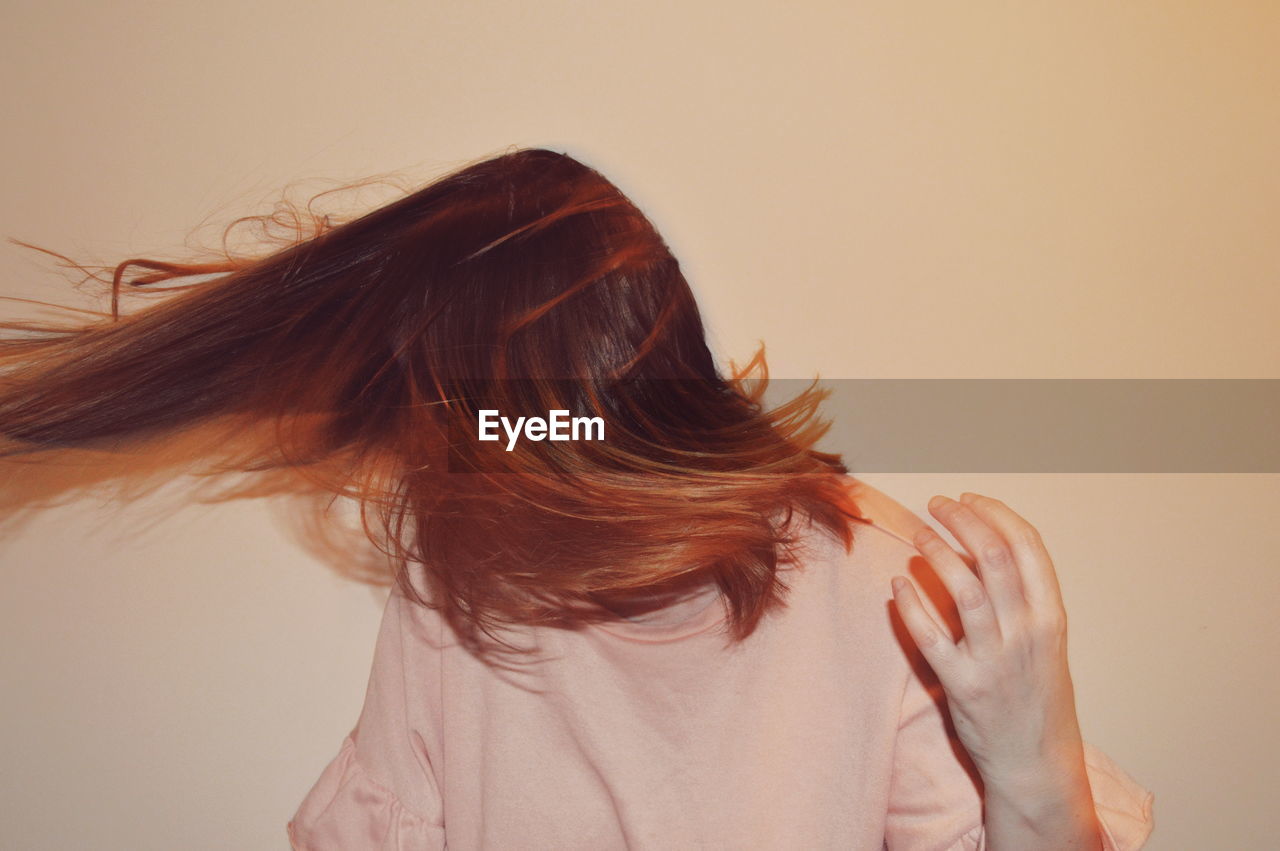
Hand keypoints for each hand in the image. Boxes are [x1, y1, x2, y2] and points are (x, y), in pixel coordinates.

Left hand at [889, 492, 1087, 785]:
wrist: (1036, 765)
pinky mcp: (964, 685)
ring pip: (963, 588)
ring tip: (917, 533)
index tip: (969, 499)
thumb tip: (979, 549)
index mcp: (1051, 617)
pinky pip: (930, 636)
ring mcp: (995, 659)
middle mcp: (1027, 632)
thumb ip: (1021, 600)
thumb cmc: (1036, 698)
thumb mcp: (1045, 643)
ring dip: (936, 551)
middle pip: (994, 555)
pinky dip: (911, 605)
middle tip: (937, 505)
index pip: (1027, 546)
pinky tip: (897, 585)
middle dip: (962, 520)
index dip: (995, 513)